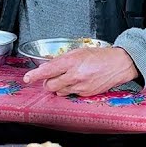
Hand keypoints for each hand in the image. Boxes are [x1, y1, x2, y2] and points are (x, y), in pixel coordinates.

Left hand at [23, 47, 138, 96]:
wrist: (118, 65)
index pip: (47, 70)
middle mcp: (74, 75)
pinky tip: (78, 82)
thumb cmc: (99, 56)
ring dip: (58, 86)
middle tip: (52, 76)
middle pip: (50, 85)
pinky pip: (70, 94)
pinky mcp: (85, 94)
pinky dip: (70, 89)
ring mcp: (80, 86)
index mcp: (71, 61)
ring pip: (59, 91)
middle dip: (48, 81)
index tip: (27, 78)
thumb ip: (61, 60)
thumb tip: (47, 66)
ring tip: (68, 78)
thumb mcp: (78, 52)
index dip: (34, 75)